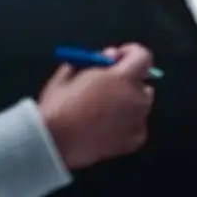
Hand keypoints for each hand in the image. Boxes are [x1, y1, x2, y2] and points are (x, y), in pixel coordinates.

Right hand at [37, 43, 154, 170]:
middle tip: (108, 85)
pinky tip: (107, 127)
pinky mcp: (133, 141)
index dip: (130, 53)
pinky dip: (127, 124)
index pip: (143, 57)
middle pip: (142, 83)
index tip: (117, 57)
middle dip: (128, 80)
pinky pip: (137, 126)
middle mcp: (136, 98)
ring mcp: (137, 121)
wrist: (53, 143)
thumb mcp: (69, 73)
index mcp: (122, 78)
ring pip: (141, 105)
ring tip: (103, 109)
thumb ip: (94, 60)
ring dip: (128, 102)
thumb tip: (108, 56)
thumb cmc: (58, 106)